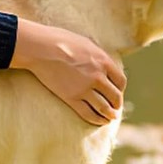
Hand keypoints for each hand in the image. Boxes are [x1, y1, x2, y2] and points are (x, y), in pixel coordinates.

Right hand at [9, 19, 125, 125]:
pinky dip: (96, 119)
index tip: (117, 92)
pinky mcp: (71, 97)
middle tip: (115, 107)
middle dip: (116, 104)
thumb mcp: (86, 44)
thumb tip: (103, 63)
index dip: (120, 89)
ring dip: (109, 115)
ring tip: (110, 118)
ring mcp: (85, 88)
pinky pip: (88, 113)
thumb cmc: (61, 41)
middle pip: (114, 96)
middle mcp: (97, 77)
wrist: (42, 48)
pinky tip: (99, 121)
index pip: (120, 81)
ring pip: (103, 107)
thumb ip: (97, 56)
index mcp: (103, 61)